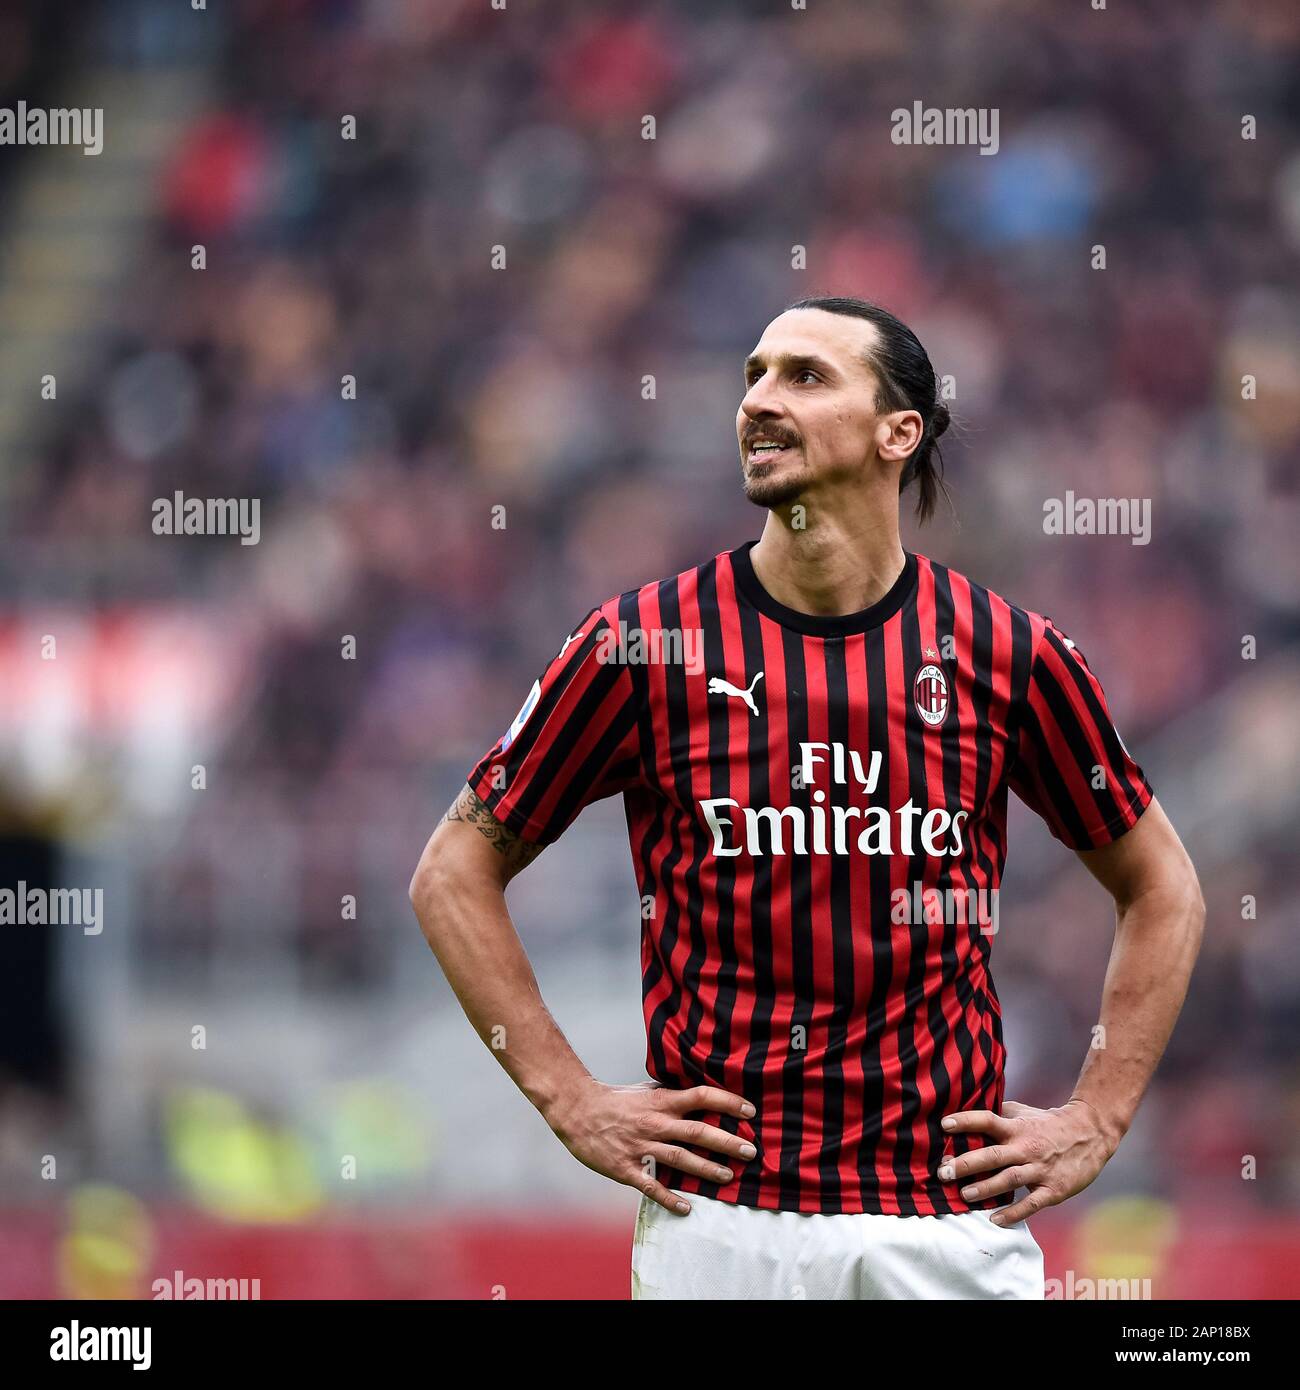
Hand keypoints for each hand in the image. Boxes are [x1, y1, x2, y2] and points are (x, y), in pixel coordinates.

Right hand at [546, 1079, 757, 1214]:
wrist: (577, 1110)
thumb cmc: (616, 1100)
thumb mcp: (647, 1090)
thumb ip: (673, 1094)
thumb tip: (703, 1094)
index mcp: (661, 1101)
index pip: (701, 1097)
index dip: (727, 1102)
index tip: (750, 1110)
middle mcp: (655, 1123)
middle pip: (697, 1131)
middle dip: (726, 1142)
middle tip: (750, 1151)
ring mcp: (641, 1146)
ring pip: (679, 1159)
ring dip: (706, 1169)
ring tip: (728, 1177)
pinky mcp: (626, 1168)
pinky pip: (651, 1186)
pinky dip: (669, 1198)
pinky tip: (687, 1208)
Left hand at [936, 1098, 1120, 1225]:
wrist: (1090, 1134)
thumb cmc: (1047, 1123)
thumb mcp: (1023, 1112)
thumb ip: (998, 1113)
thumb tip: (966, 1107)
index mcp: (1016, 1127)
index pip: (987, 1121)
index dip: (966, 1121)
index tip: (944, 1125)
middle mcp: (1026, 1147)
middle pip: (993, 1155)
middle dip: (967, 1164)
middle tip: (944, 1172)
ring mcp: (1040, 1169)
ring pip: (1009, 1179)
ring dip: (985, 1188)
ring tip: (964, 1195)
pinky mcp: (1054, 1189)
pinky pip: (1032, 1203)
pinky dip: (1014, 1213)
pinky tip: (995, 1219)